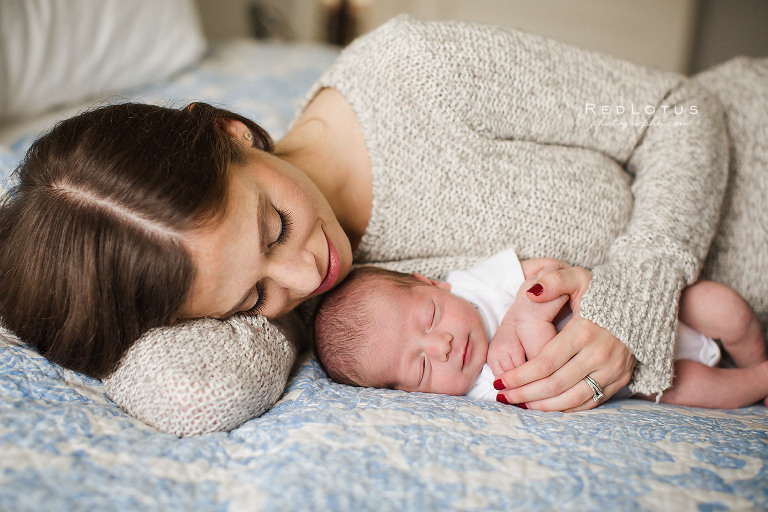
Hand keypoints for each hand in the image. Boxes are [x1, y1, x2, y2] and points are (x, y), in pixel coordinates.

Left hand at [494, 267, 636, 410]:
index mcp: (585, 332)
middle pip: (555, 385)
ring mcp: (612, 370)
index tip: (499, 381)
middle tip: (502, 397)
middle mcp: (600, 355)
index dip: (519, 376)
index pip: (545, 363)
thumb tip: (531, 292)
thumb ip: (554, 281)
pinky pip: (590, 403)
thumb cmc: (603, 291)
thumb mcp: (579, 278)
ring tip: (519, 404)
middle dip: (524, 394)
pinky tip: (545, 406)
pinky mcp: (620, 380)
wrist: (642, 303)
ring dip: (542, 406)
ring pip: (572, 399)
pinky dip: (565, 409)